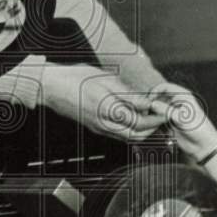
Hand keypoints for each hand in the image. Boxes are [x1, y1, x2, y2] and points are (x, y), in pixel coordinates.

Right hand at [42, 64, 166, 140]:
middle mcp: (104, 124)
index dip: (156, 119)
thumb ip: (128, 94)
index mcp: (108, 111)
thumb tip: (147, 104)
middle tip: (161, 116)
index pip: (140, 123)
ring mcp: (98, 127)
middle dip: (151, 128)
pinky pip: (117, 133)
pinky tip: (133, 116)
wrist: (50, 87)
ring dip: (141, 130)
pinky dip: (129, 128)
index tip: (165, 111)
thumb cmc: (75, 78)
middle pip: (135, 136)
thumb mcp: (105, 80)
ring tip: (151, 115)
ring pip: (126, 137)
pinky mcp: (94, 126)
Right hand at [147, 82, 216, 159]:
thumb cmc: (199, 129)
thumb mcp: (182, 118)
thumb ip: (166, 110)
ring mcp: (172, 112)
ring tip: (148, 121)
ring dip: (151, 113)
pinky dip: (153, 122)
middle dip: (151, 104)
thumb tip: (152, 104)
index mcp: (183, 96)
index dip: (155, 92)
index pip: (164, 87)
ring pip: (156, 109)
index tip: (149, 101)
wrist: (203, 146)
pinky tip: (153, 127)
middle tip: (145, 112)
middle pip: (158, 97)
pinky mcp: (168, 122)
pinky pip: (157, 119)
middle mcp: (176, 102)